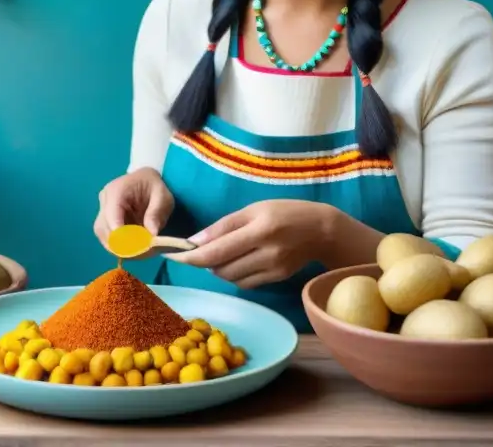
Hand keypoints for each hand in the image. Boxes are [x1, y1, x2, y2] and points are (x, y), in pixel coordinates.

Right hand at [93, 167, 174, 248]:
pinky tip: (137, 249)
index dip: (120, 233)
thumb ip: (157, 213)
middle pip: (104, 228)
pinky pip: (108, 239)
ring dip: (121, 248)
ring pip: (103, 236)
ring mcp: (103, 211)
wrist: (146, 181)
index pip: (111, 214)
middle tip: (144, 252)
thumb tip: (151, 233)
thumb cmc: (154, 186)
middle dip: (123, 244)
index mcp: (117, 190)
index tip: (136, 246)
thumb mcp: (163, 196)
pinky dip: (122, 247)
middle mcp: (105, 200)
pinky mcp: (105, 221)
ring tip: (143, 252)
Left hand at [166, 200, 335, 289]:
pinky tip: (238, 262)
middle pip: (220, 268)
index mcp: (259, 230)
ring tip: (222, 253)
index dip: (190, 257)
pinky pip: (244, 284)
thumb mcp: (253, 209)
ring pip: (230, 278)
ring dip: (218, 269)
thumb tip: (193, 242)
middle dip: (203, 261)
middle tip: (199, 250)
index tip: (172, 256)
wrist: (320, 230)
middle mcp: (266, 253)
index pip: (216, 251)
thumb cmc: (284, 212)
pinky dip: (234, 275)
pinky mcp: (276, 280)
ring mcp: (272, 270)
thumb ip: (223, 227)